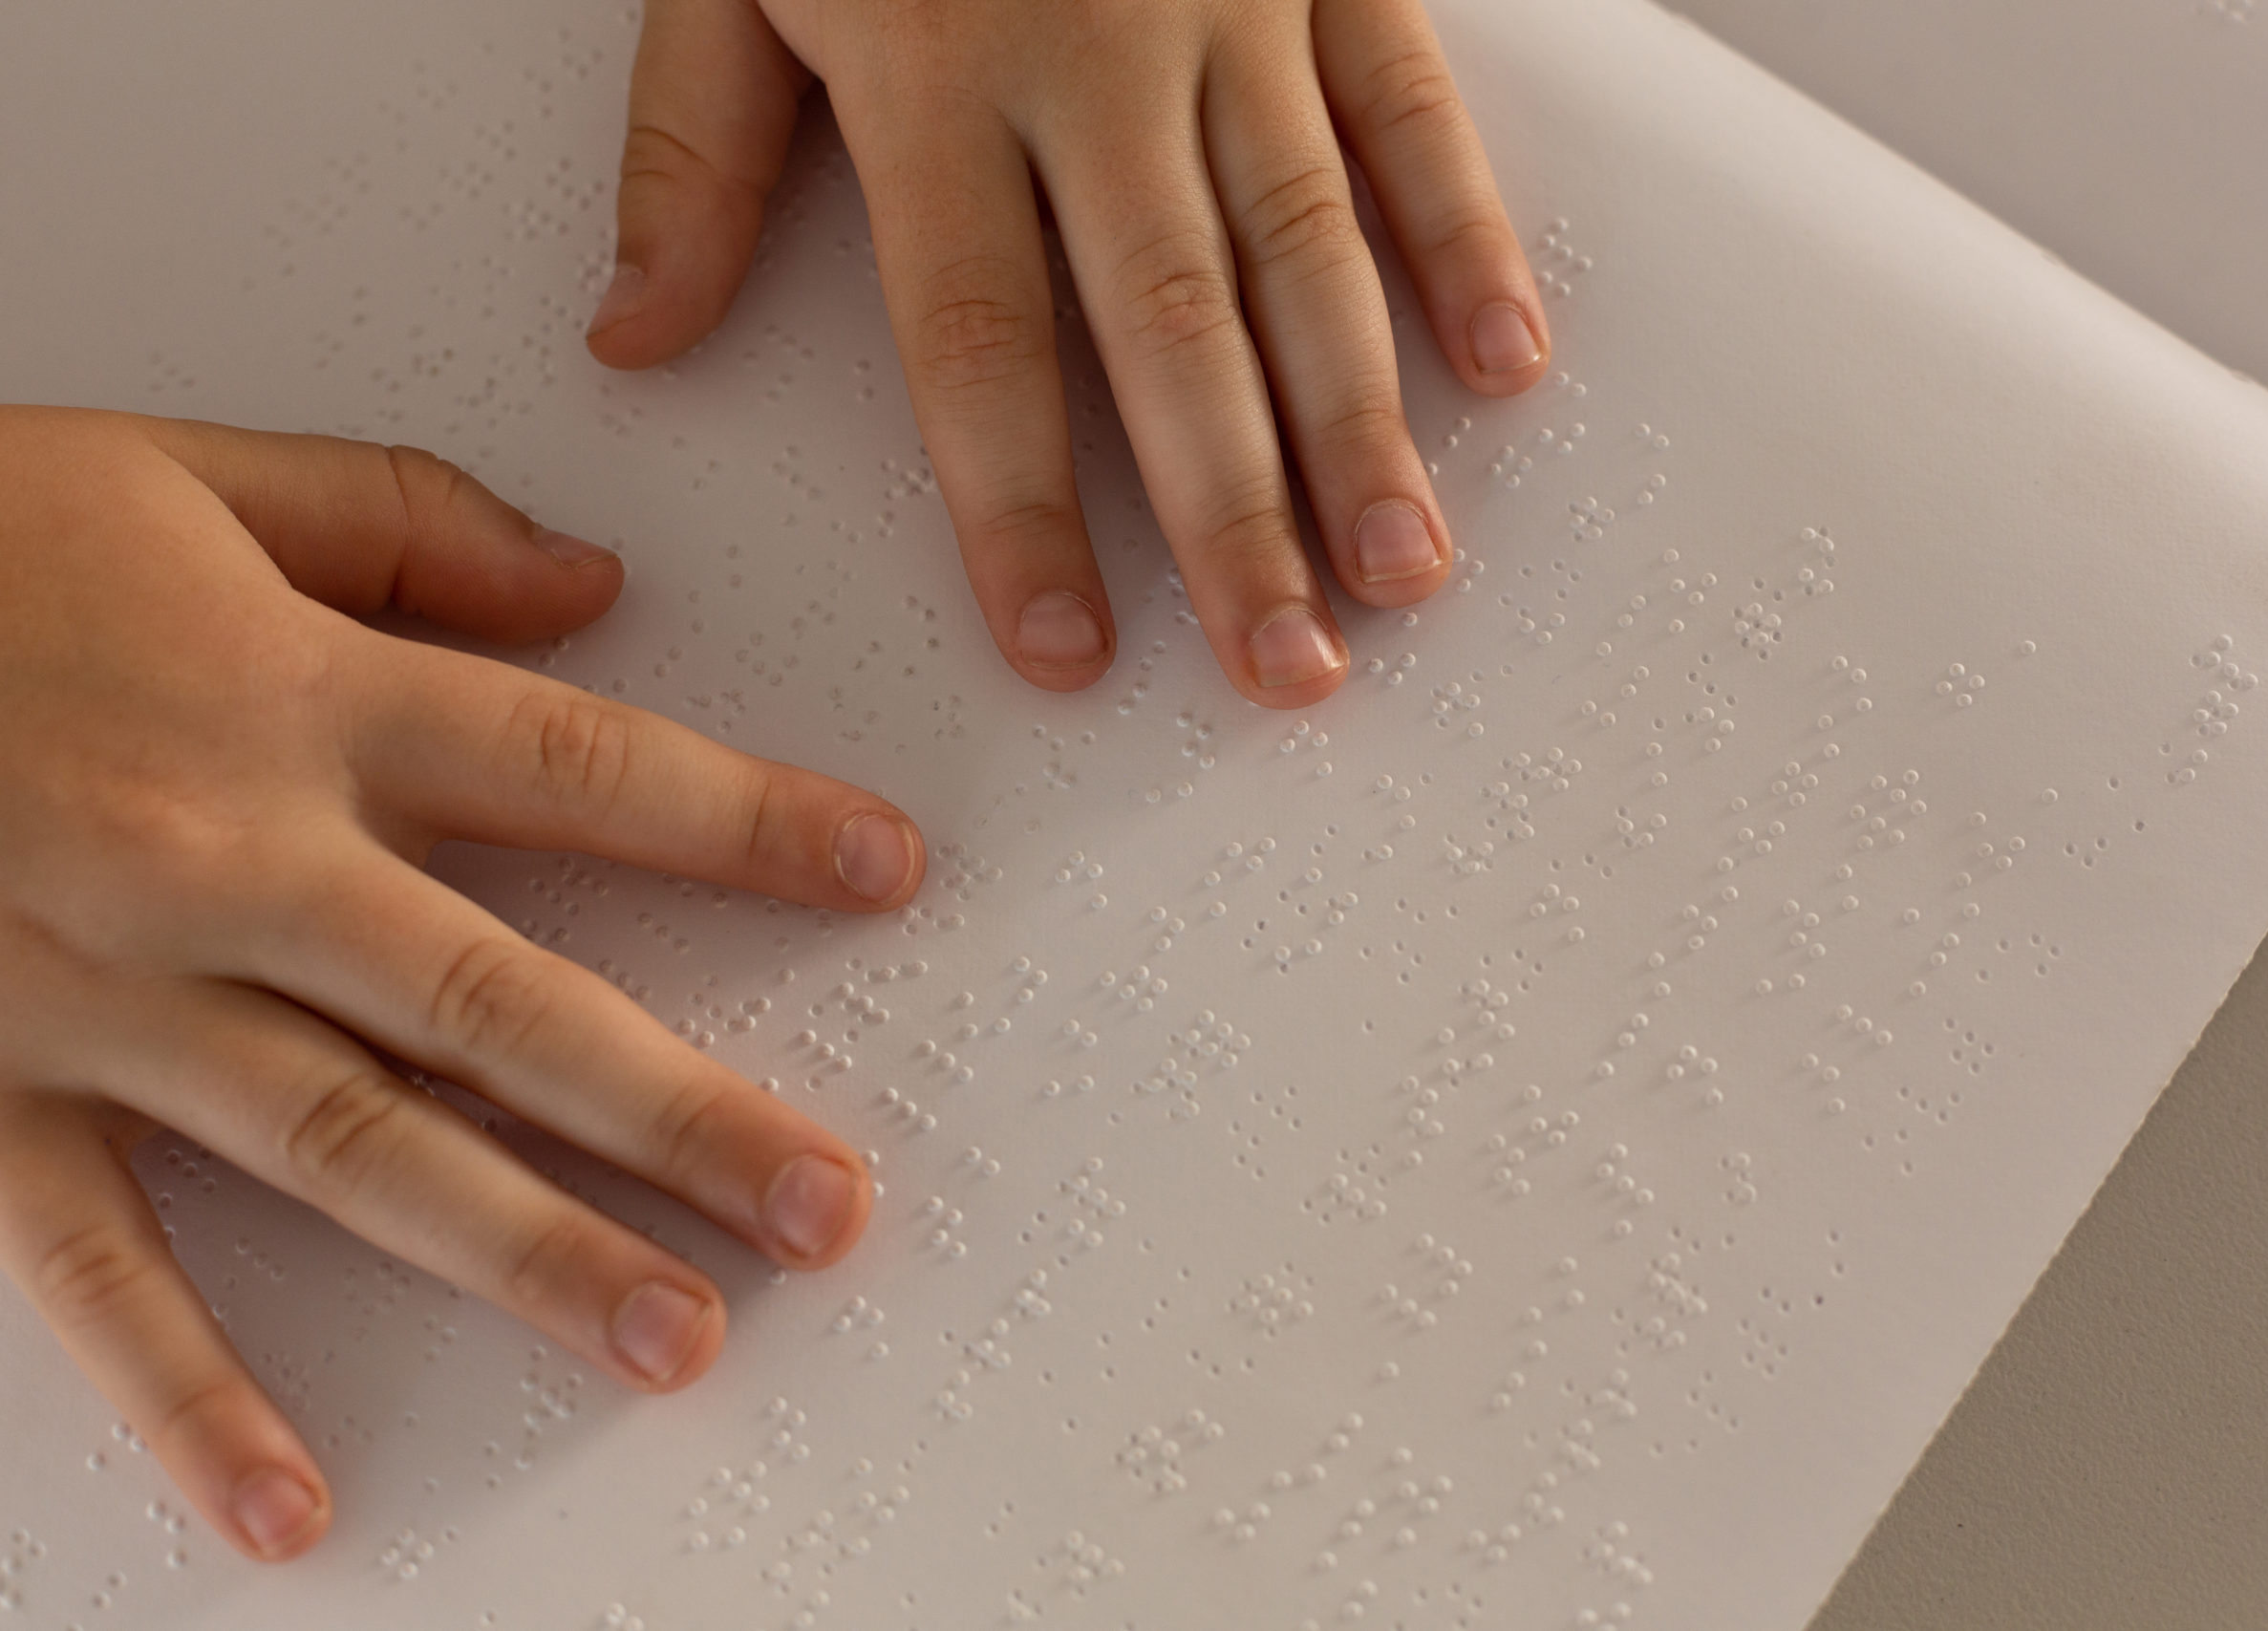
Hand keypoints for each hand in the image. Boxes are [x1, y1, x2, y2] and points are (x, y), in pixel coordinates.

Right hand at [0, 408, 917, 1560]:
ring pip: (353, 1146)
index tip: (887, 872)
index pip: (582, 767)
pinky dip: (189, 1389)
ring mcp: (113, 1000)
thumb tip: (589, 582)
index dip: (750, 821)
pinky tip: (285, 1499)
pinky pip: (99, 1265)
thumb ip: (400, 518)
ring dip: (522, 1252)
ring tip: (670, 1337)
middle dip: (678, 1109)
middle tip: (825, 1205)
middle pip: (503, 1001)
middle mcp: (232, 865)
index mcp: (297, 701)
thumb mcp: (180, 477)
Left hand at [587, 0, 1548, 706]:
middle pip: (1173, 329)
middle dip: (1234, 519)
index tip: (1064, 647)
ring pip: (1309, 245)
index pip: (976, 341)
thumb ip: (693, 146)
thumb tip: (637, 336)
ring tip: (1400, 571)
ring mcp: (1230, 6)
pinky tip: (1504, 363)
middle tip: (1283, 669)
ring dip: (1362, 423)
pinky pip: (1411, 105)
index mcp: (931, 76)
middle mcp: (1094, 57)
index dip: (1020, 510)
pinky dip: (1463, 231)